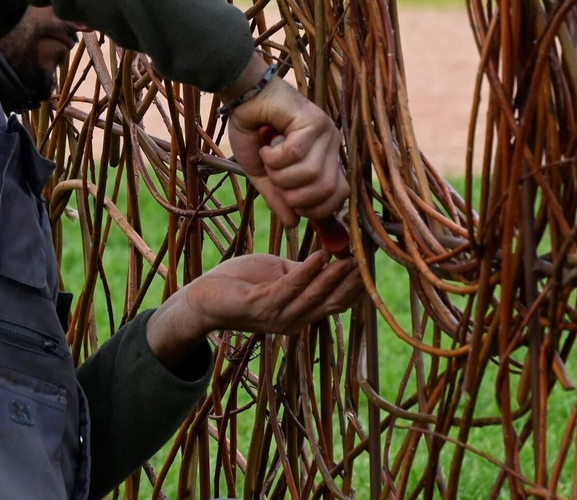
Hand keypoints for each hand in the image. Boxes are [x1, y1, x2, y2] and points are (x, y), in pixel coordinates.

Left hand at [147, 253, 363, 363]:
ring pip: (314, 296)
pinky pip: (289, 288)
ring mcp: (278, 317)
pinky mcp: (260, 306)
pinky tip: (322, 256)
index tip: (372, 263)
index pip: (336, 302)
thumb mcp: (278, 274)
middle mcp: (294, 321)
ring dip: (335, 276)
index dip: (355, 285)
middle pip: (332, 302)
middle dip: (352, 282)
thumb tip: (329, 258)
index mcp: (300, 314)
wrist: (204, 297)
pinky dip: (307, 272)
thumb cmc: (240, 283)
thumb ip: (302, 272)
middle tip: (371, 260)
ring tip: (351, 258)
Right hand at [224, 58, 347, 223]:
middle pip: (325, 190)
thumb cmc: (253, 132)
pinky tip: (266, 145)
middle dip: (293, 195)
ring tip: (268, 157)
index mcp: (325, 160)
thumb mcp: (263, 174)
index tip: (291, 203)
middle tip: (274, 177)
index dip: (315, 209)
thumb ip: (278, 198)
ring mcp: (326, 132)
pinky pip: (295, 154)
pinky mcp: (314, 120)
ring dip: (279, 174)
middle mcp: (331, 146)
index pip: (339, 197)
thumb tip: (293, 224)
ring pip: (310, 174)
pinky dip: (273, 157)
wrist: (243, 96)